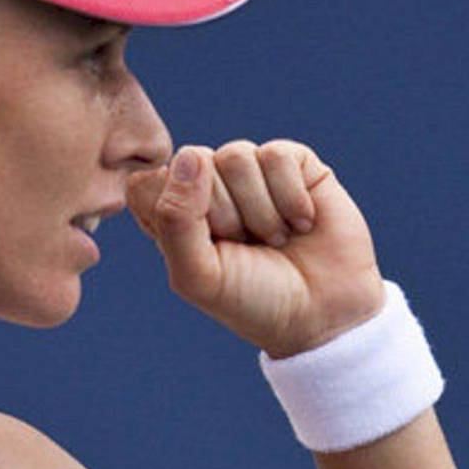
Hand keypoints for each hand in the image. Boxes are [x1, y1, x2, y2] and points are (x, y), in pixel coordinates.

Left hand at [127, 140, 383, 356]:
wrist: (323, 313)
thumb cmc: (252, 298)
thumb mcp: (198, 275)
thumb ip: (175, 219)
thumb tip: (190, 156)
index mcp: (171, 213)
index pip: (145, 184)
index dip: (175, 214)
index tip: (205, 252)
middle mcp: (206, 185)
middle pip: (193, 163)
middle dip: (224, 215)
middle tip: (246, 246)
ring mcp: (248, 171)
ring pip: (235, 156)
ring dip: (260, 210)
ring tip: (275, 238)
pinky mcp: (292, 163)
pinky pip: (276, 156)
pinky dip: (290, 197)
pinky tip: (302, 223)